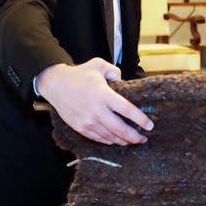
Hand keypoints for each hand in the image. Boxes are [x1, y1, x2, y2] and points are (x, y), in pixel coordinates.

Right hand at [36, 58, 153, 145]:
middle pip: (121, 129)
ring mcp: (87, 121)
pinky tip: (116, 140)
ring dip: (123, 141)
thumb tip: (122, 80)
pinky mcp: (80, 127)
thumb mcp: (99, 65)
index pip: (127, 110)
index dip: (141, 120)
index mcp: (104, 95)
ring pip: (110, 136)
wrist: (55, 84)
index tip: (150, 126)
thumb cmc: (79, 74)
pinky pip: (97, 138)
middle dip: (135, 137)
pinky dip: (109, 141)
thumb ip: (115, 72)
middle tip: (144, 139)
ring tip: (133, 141)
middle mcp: (97, 110)